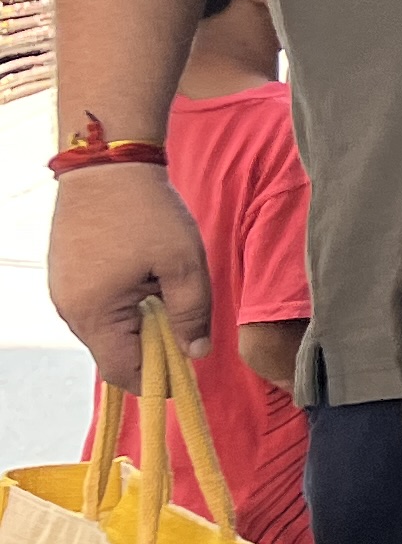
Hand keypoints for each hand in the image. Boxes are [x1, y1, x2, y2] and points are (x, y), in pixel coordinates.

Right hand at [52, 165, 211, 374]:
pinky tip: (144, 278)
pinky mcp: (65, 276)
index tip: (187, 368)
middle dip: (151, 348)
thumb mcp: (185, 264)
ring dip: (138, 324)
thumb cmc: (147, 212)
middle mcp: (70, 310)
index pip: (124, 372)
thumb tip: (195, 353)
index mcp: (95, 314)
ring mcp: (63, 292)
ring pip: (106, 330)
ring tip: (163, 290)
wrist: (106, 165)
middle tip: (183, 321)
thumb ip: (193, 313)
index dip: (158, 378)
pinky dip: (123, 306)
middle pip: (114, 353)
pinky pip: (97, 308)